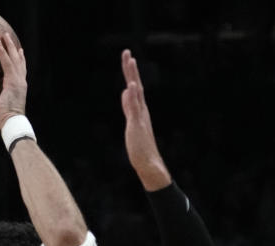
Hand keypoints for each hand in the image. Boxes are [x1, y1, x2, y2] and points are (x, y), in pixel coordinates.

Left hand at [0, 34, 26, 130]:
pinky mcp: (12, 80)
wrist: (12, 122)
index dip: (21, 61)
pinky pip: (5, 62)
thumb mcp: (1, 109)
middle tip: (9, 38)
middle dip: (14, 48)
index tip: (20, 52)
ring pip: (13, 58)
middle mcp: (21, 81)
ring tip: (1, 34)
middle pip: (18, 60)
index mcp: (19, 88)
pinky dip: (1, 51)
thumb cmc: (6, 121)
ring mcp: (17, 80)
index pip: (20, 71)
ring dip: (7, 45)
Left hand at [120, 50, 170, 190]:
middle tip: (127, 52)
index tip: (128, 58)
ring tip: (131, 61)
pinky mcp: (137, 125)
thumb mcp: (132, 121)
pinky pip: (135, 108)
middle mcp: (141, 110)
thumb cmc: (140, 146)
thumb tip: (125, 92)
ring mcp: (140, 117)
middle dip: (130, 69)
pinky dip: (134, 96)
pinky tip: (131, 86)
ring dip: (133, 77)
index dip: (130, 73)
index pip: (134, 87)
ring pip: (137, 93)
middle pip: (136, 85)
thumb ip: (129, 107)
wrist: (149, 163)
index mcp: (139, 109)